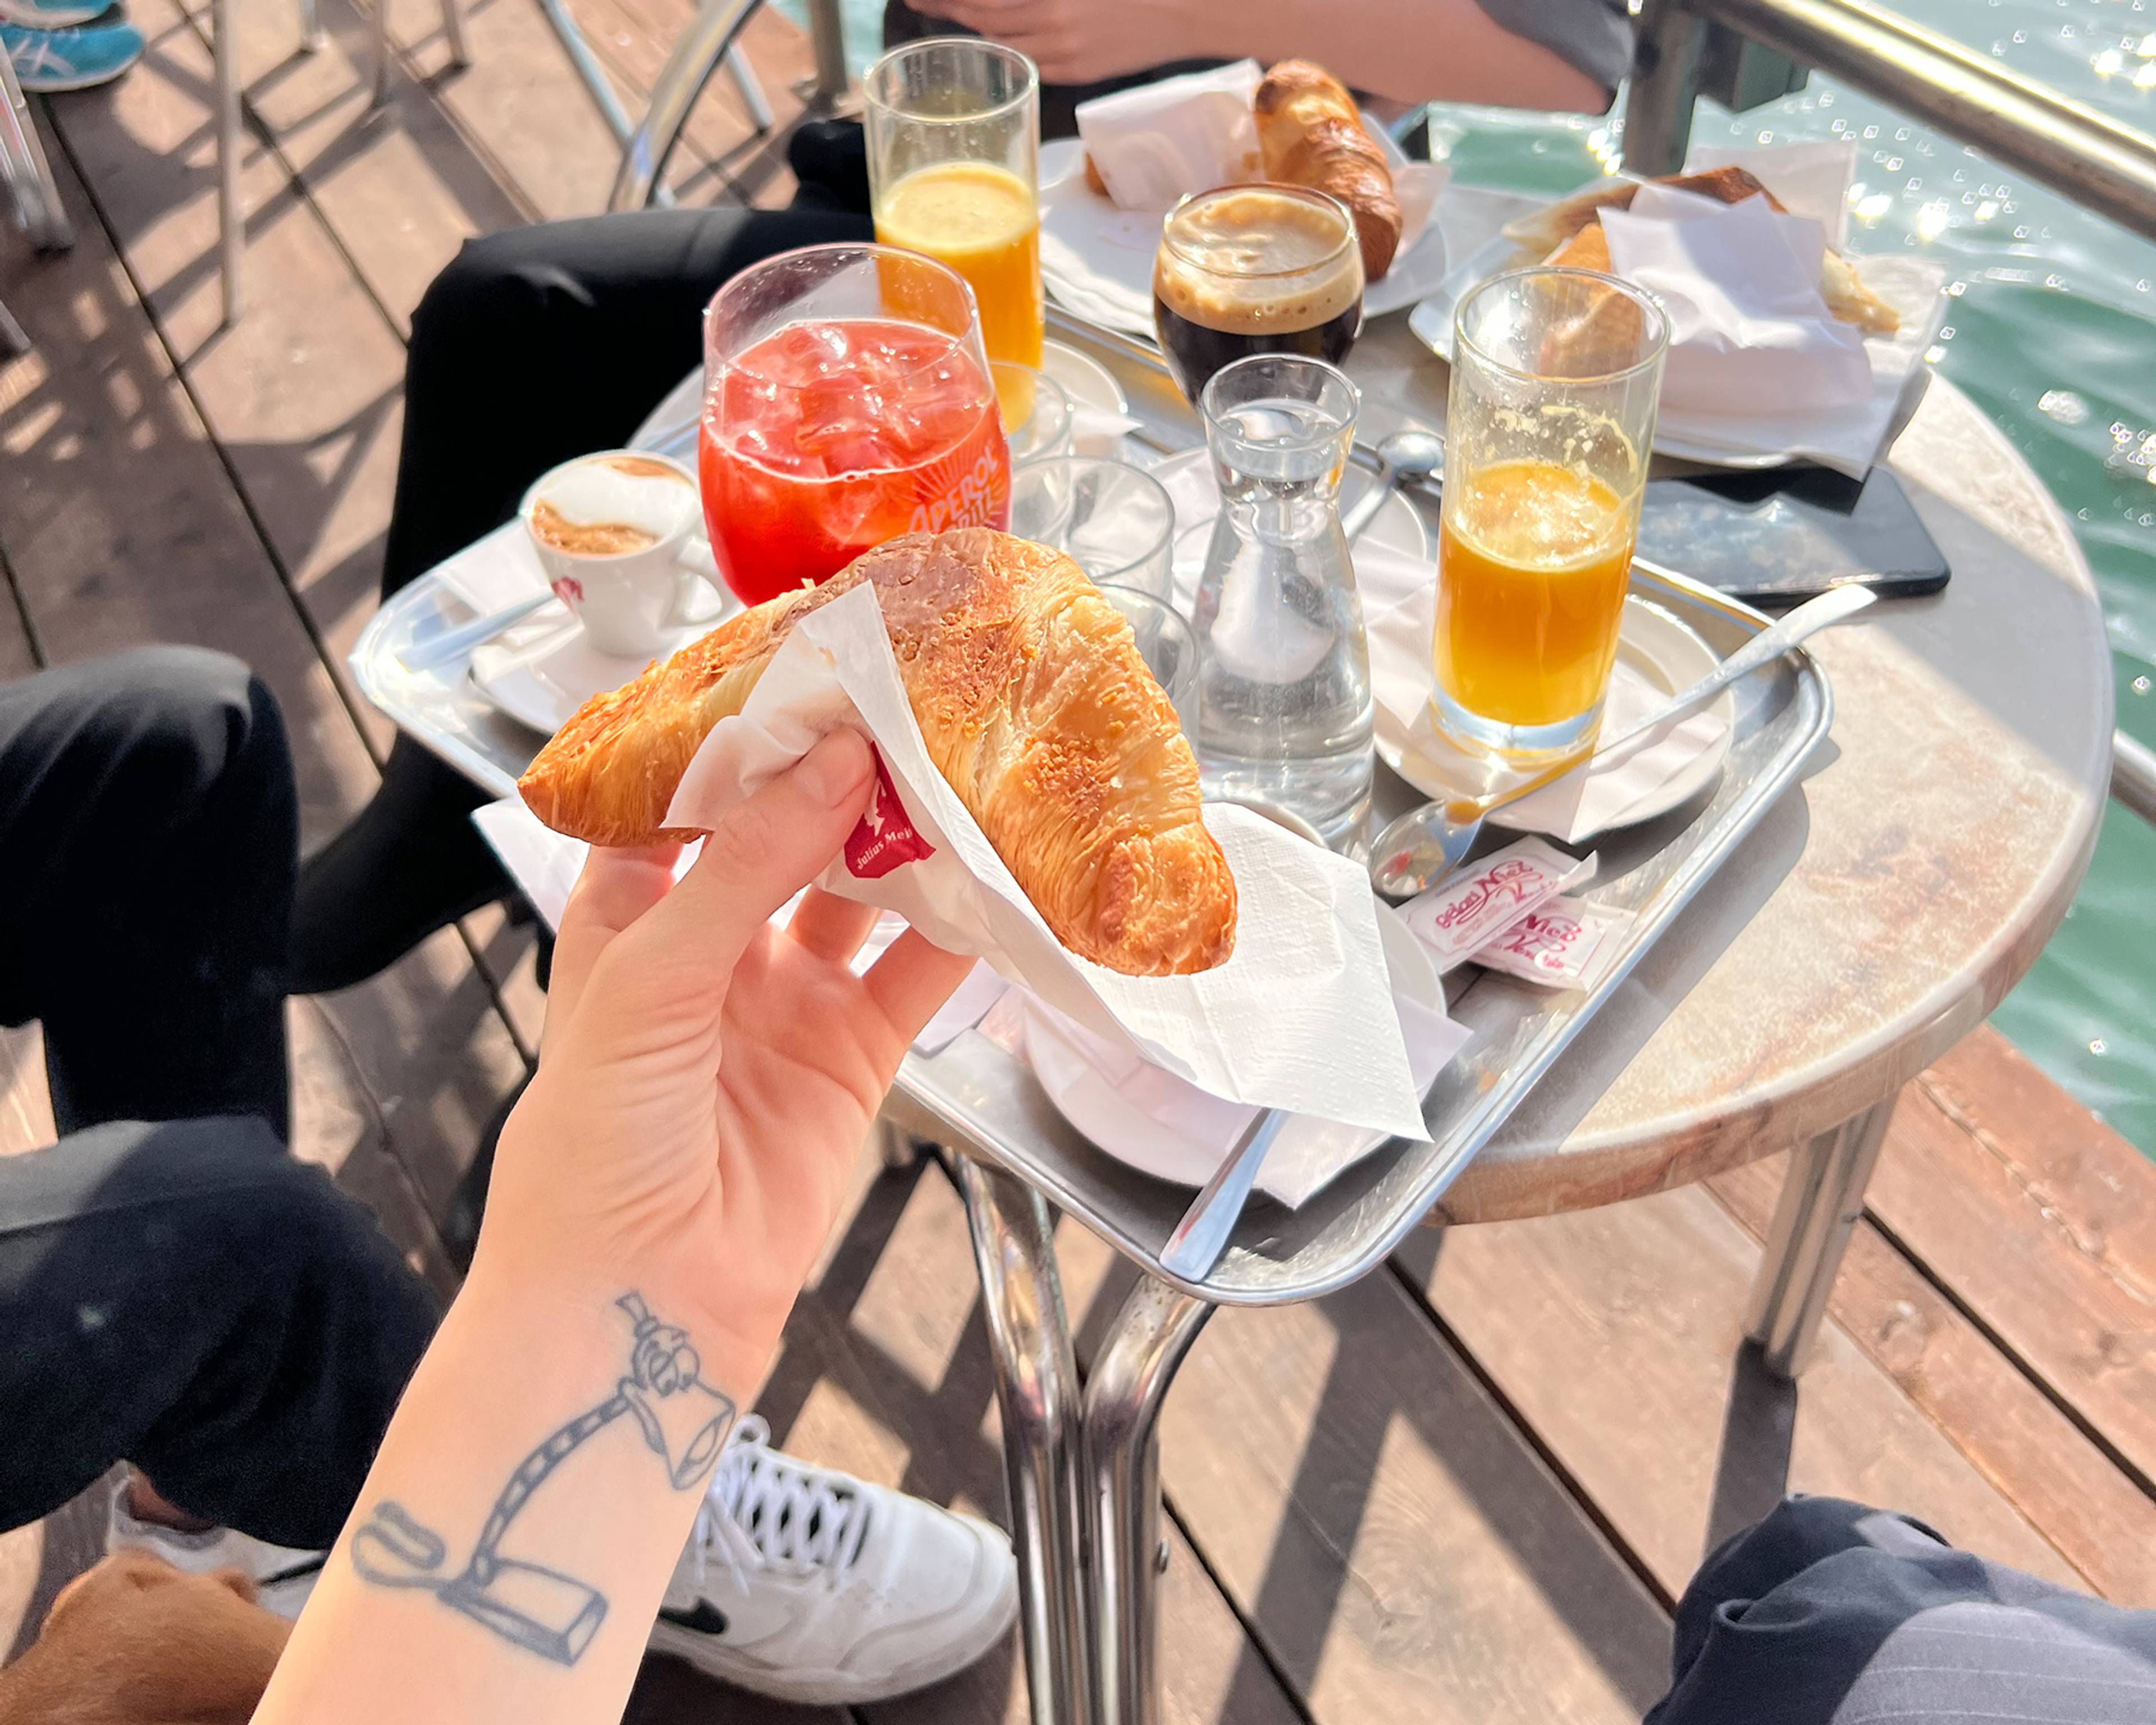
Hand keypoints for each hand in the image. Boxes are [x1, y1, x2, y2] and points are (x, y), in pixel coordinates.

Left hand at [474, 731, 972, 1392]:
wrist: (638, 1308)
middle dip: (839, 779)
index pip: (686, 797)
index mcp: (626, 917)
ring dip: (904, 845)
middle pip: (783, 836)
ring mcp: (783, 1003)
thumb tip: (829, 764)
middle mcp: (708, 949)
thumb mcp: (649, 983)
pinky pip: (912, 978)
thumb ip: (743, 870)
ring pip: (857, 897)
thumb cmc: (590, 1150)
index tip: (805, 668)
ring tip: (960, 772)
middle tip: (906, 707)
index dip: (741, 736)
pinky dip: (958, 934)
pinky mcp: (848, 1060)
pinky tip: (997, 880)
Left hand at [907, 0, 1203, 84]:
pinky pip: (1029, 63)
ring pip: (1002, 45)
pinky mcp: (1075, 72)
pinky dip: (1006, 53)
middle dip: (948, 11)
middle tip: (920, 2)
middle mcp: (1052, 20)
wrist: (1182, 13)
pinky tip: (993, 43)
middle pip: (984, 20)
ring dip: (973, 33)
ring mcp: (1063, 51)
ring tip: (947, 20)